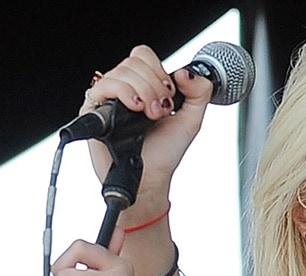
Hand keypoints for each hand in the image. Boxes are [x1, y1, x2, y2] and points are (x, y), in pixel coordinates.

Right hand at [81, 45, 213, 217]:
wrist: (151, 178)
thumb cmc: (165, 152)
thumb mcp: (192, 119)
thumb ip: (200, 92)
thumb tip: (186, 71)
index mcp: (141, 86)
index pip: (143, 56)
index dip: (158, 70)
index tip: (170, 95)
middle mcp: (122, 89)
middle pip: (133, 62)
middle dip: (155, 85)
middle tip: (161, 111)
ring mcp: (107, 99)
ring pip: (122, 72)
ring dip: (144, 92)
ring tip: (150, 116)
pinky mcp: (93, 110)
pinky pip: (105, 87)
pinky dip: (126, 94)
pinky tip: (137, 110)